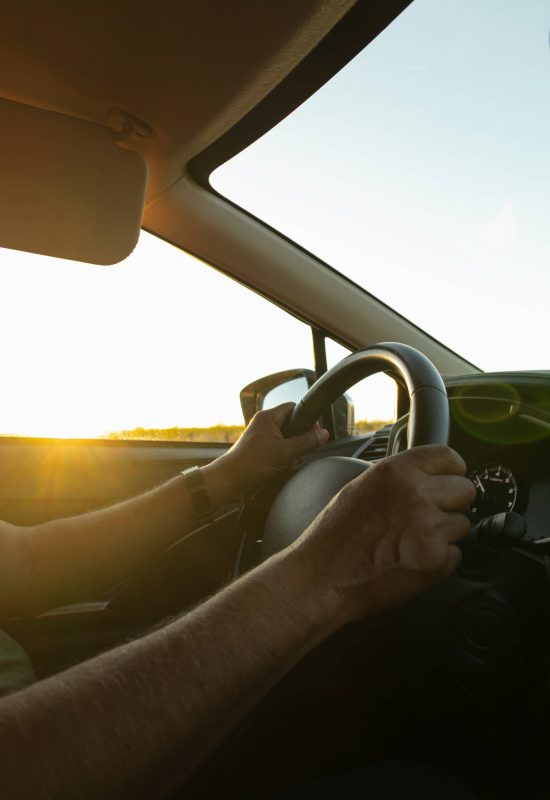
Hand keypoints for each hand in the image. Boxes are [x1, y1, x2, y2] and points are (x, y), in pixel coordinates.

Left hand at [204, 403, 328, 502]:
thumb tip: (323, 434)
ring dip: (293, 448)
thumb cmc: (251, 463)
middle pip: (292, 423)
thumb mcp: (285, 452)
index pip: (294, 408)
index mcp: (268, 417)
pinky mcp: (260, 449)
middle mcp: (264, 423)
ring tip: (292, 458)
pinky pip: (279, 447)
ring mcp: (261, 436)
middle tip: (304, 448)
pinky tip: (285, 464)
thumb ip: (306, 442)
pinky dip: (285, 455)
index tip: (315, 432)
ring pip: (286, 437)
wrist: (229, 480)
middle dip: (301, 436)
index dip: (307, 418)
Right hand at [295, 445, 475, 623]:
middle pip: (465, 491)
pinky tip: (411, 560)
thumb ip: (399, 478)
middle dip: (451, 504)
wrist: (322, 577)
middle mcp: (416, 494)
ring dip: (444, 534)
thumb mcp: (363, 487)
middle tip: (428, 517)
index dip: (451, 472)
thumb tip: (428, 477)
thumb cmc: (335, 536)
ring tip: (411, 542)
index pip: (449, 457)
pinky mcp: (434, 560)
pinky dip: (439, 561)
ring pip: (462, 525)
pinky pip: (455, 555)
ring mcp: (428, 528)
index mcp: (397, 471)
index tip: (448, 481)